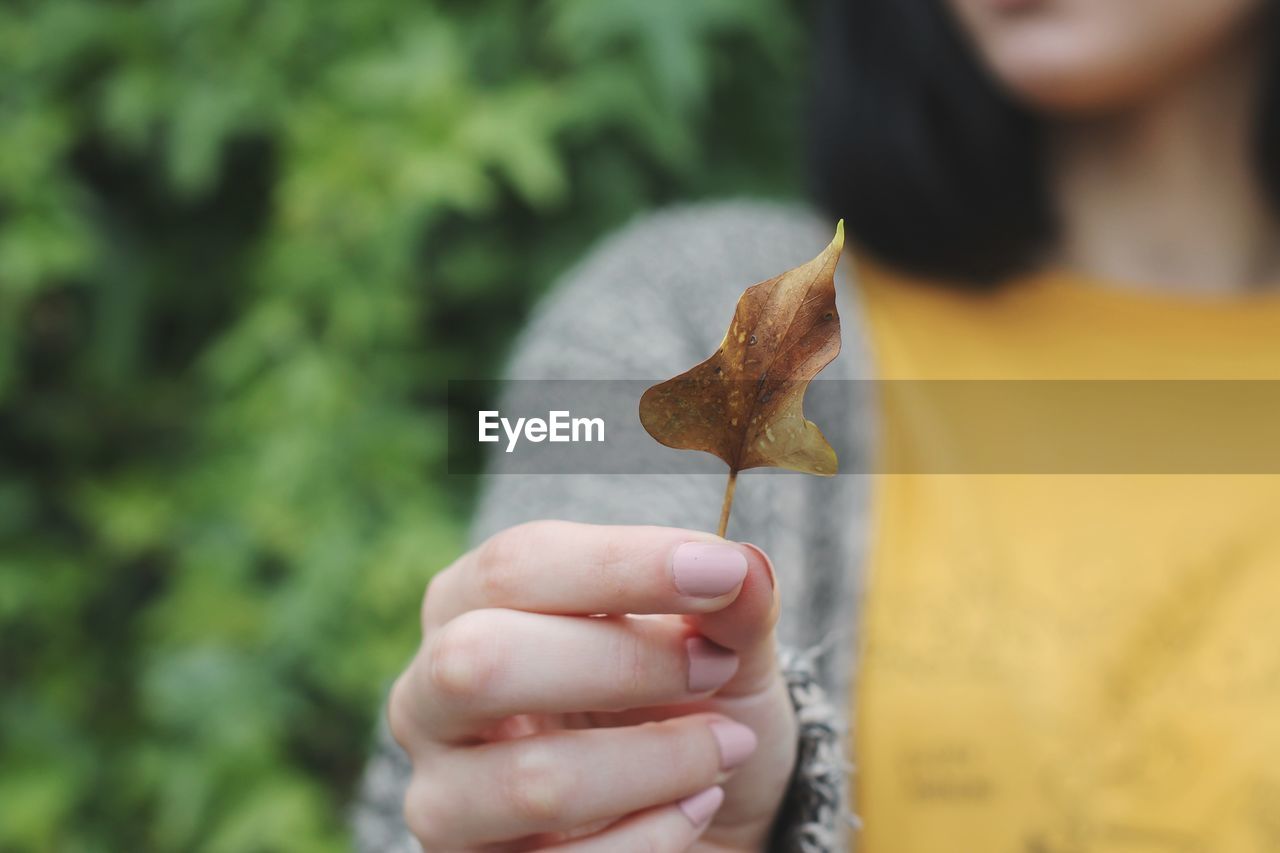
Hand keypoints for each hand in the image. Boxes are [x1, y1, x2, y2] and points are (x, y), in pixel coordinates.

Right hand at [388, 520, 797, 850]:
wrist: (708, 816)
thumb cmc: (690, 703)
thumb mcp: (725, 644)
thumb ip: (733, 605)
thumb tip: (747, 568)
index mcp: (471, 603)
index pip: (515, 565)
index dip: (618, 563)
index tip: (719, 570)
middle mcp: (431, 694)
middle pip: (482, 660)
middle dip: (622, 662)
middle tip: (715, 668)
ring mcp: (444, 796)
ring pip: (533, 781)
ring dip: (657, 762)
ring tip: (727, 747)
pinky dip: (657, 833)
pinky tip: (698, 806)